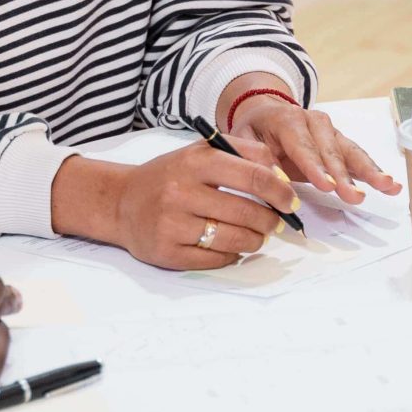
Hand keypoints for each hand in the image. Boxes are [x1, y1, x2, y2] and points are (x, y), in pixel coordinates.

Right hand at [95, 145, 300, 269]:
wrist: (121, 201)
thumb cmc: (169, 175)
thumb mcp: (201, 152)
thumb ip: (244, 154)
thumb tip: (282, 176)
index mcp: (194, 162)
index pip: (252, 176)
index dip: (280, 191)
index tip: (291, 202)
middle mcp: (181, 192)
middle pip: (246, 213)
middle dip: (270, 221)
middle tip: (276, 223)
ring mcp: (172, 224)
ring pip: (233, 240)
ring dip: (254, 241)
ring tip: (256, 235)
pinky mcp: (166, 252)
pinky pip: (214, 259)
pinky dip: (230, 255)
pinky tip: (230, 246)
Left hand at [227, 94, 400, 203]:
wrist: (266, 111)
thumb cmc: (255, 129)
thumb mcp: (243, 138)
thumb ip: (254, 157)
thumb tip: (270, 177)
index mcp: (288, 120)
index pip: (303, 146)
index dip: (316, 167)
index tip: (327, 186)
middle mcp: (315, 122)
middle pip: (331, 152)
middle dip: (344, 176)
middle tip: (354, 197)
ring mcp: (331, 131)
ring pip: (351, 152)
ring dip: (369, 171)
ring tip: (387, 186)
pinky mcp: (340, 142)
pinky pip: (358, 157)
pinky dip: (374, 170)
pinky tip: (390, 184)